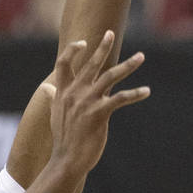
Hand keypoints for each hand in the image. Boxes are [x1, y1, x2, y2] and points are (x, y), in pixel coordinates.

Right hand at [46, 30, 148, 178]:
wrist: (67, 159)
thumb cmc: (63, 138)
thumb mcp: (55, 113)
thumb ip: (53, 96)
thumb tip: (46, 87)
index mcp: (63, 92)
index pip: (63, 63)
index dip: (72, 50)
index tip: (83, 42)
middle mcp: (74, 93)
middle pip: (90, 64)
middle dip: (102, 47)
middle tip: (110, 33)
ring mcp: (87, 102)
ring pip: (110, 76)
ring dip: (128, 65)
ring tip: (140, 56)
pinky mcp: (100, 113)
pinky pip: (121, 98)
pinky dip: (135, 94)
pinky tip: (146, 91)